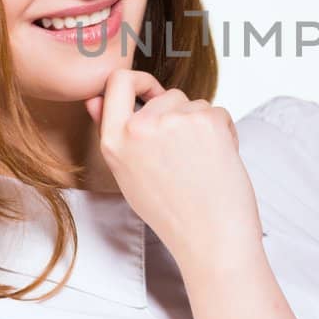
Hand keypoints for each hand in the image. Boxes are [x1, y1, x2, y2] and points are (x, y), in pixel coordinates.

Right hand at [84, 69, 262, 270]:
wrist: (211, 237)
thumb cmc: (172, 212)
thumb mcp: (127, 176)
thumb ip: (113, 135)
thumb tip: (94, 100)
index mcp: (114, 140)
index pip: (117, 82)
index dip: (138, 82)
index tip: (151, 94)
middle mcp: (140, 127)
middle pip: (165, 96)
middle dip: (180, 116)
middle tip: (186, 154)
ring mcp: (175, 120)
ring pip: (193, 103)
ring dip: (201, 125)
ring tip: (200, 163)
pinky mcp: (207, 120)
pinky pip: (217, 112)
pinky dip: (223, 131)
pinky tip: (218, 160)